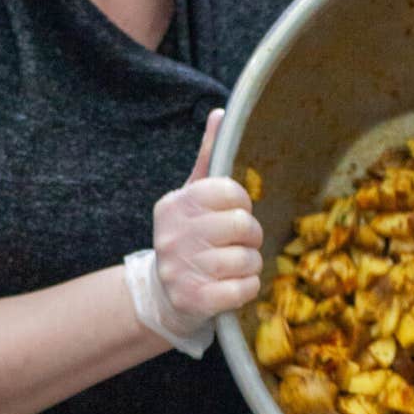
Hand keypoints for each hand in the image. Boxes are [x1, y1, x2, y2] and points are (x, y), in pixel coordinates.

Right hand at [126, 110, 263, 356]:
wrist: (162, 296)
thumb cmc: (187, 240)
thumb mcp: (191, 198)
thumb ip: (208, 158)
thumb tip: (221, 113)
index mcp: (176, 205)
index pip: (230, 191)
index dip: (243, 204)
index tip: (235, 214)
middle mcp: (173, 235)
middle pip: (242, 225)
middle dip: (252, 236)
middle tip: (241, 243)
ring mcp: (180, 269)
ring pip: (246, 259)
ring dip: (251, 265)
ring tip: (236, 266)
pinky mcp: (192, 300)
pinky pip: (242, 289)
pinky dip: (248, 288)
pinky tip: (236, 286)